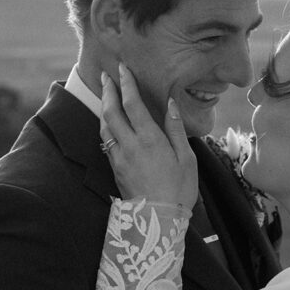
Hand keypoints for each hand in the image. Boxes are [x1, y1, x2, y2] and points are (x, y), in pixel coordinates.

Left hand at [100, 63, 197, 209]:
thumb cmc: (179, 190)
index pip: (132, 104)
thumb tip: (171, 103)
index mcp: (150, 140)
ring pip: (105, 126)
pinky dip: (105, 126)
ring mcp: (119, 158)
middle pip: (111, 111)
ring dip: (103, 107)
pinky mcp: (115, 169)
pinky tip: (109, 123)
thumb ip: (176, 129)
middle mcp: (130, 145)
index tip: (122, 69)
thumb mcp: (186, 158)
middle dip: (108, 90)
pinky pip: (106, 142)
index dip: (126, 84)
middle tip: (106, 75)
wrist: (158, 221)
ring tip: (105, 94)